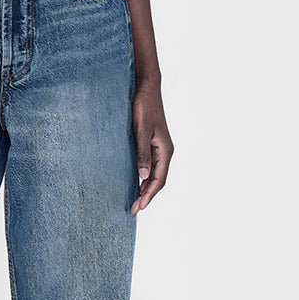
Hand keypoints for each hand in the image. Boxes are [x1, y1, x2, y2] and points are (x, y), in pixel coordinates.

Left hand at [131, 81, 173, 214]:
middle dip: (146, 196)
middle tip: (133, 210)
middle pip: (158, 181)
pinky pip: (150, 166)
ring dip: (145, 189)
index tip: (138, 207)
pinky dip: (143, 178)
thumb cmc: (144, 107)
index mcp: (165, 150)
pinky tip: (135, 183)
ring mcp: (159, 148)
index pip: (159, 180)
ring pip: (154, 175)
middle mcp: (165, 152)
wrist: (146, 89)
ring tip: (134, 201)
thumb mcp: (141, 131)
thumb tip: (143, 176)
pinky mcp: (152, 144)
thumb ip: (142, 153)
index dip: (149, 195)